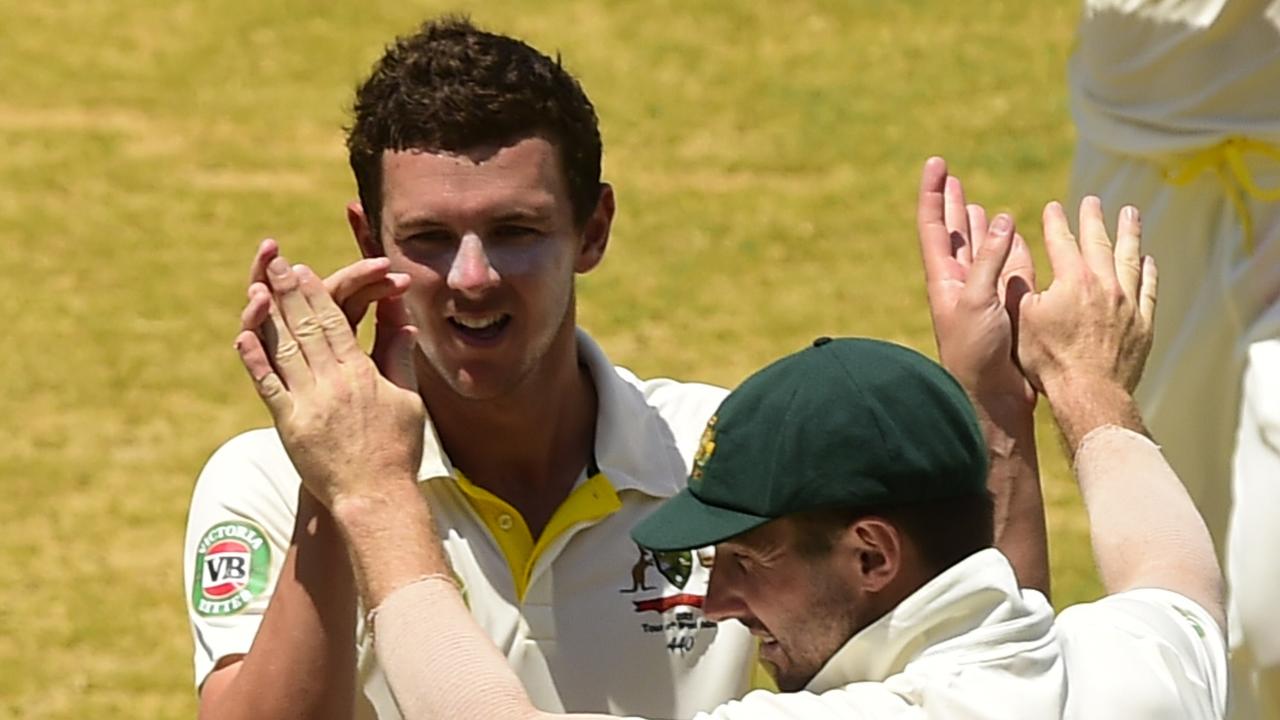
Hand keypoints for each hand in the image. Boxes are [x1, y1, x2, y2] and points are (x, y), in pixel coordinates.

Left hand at [234, 254, 425, 509]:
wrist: (374, 496)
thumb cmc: (397, 450)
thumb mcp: (408, 400)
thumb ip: (400, 358)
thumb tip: (404, 323)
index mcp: (362, 374)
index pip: (335, 323)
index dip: (317, 294)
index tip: (303, 271)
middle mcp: (332, 383)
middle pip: (306, 328)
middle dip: (289, 293)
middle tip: (275, 265)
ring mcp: (308, 403)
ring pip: (285, 349)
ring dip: (270, 316)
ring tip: (257, 289)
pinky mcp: (290, 425)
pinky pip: (268, 386)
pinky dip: (255, 359)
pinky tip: (244, 335)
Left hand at [916, 157, 1035, 406]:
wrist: (992, 397)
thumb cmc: (975, 353)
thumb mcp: (976, 300)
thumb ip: (987, 260)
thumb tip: (1002, 220)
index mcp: (943, 278)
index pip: (934, 225)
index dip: (934, 193)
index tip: (937, 162)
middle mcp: (959, 283)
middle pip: (953, 232)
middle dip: (953, 204)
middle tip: (952, 175)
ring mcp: (982, 295)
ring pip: (980, 249)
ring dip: (980, 226)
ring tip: (978, 204)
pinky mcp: (1005, 306)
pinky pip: (1007, 269)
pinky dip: (1010, 251)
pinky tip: (1011, 236)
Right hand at [1016, 197, 1156, 395]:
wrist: (1089, 394)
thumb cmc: (1049, 361)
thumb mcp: (1022, 322)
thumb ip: (1020, 290)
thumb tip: (1016, 266)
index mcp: (1072, 280)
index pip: (1062, 241)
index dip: (1055, 222)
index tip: (1053, 207)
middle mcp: (1104, 284)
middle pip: (1099, 242)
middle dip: (1093, 218)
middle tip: (1092, 201)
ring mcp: (1128, 303)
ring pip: (1131, 258)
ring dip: (1130, 233)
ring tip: (1131, 214)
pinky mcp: (1143, 324)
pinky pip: (1148, 289)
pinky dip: (1148, 271)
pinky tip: (1149, 260)